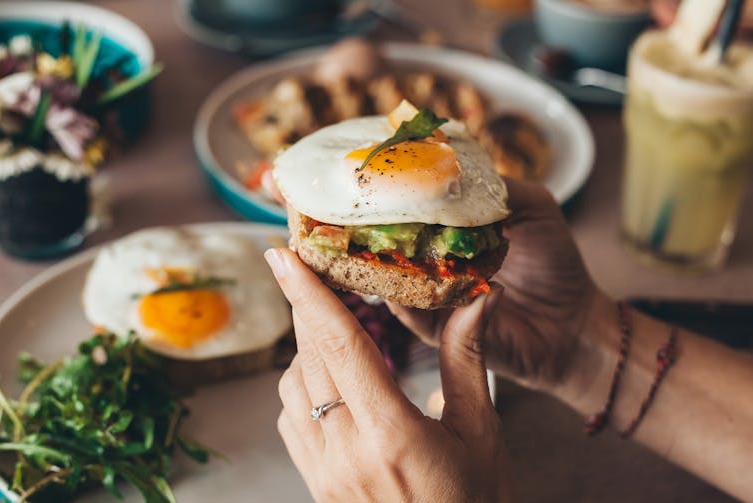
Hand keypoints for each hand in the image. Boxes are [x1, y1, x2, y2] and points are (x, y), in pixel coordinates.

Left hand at [265, 248, 510, 502]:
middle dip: (307, 306)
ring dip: (307, 348)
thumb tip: (478, 297)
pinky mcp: (315, 483)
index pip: (341, 345)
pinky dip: (303, 386)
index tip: (282, 254)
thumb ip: (466, 359)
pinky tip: (332, 382)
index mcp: (392, 433)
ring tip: (337, 330)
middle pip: (311, 356)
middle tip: (307, 267)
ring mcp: (324, 471)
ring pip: (293, 386)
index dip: (308, 294)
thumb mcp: (480, 432)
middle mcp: (347, 450)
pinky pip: (290, 418)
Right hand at [388, 178, 601, 394]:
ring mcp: (435, 298)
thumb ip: (498, 187)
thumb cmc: (556, 263)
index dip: (391, 198)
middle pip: (391, 247)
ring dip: (384, 267)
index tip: (371, 181)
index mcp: (451, 232)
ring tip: (379, 248)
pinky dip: (408, 302)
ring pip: (393, 282)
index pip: (412, 212)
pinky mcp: (441, 332)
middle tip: (356, 218)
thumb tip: (453, 170)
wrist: (574, 322)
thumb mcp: (534, 207)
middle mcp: (437, 263)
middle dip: (372, 233)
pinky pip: (414, 317)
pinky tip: (413, 284)